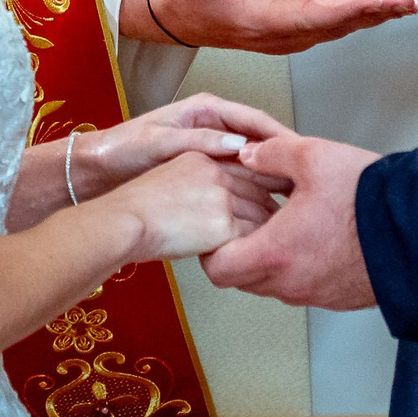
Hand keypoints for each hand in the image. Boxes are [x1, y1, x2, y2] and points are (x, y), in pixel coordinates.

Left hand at [71, 95, 292, 200]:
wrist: (98, 172)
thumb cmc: (122, 150)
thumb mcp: (160, 142)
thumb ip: (199, 142)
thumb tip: (239, 146)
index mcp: (205, 109)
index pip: (254, 119)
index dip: (279, 136)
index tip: (300, 152)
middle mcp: (213, 125)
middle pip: (258, 140)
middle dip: (282, 157)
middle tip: (306, 178)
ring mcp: (211, 148)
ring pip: (251, 161)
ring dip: (271, 175)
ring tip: (294, 194)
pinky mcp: (206, 170)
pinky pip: (238, 176)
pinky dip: (253, 188)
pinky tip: (266, 205)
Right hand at [102, 152, 278, 262]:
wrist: (125, 222)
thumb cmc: (138, 208)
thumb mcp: (171, 178)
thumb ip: (199, 181)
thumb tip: (216, 203)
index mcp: (204, 158)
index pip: (250, 167)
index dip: (268, 183)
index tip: (281, 194)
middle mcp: (217, 172)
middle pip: (261, 190)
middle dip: (276, 208)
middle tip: (292, 223)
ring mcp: (222, 196)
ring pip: (261, 215)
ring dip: (272, 232)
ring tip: (280, 245)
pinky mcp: (222, 224)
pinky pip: (253, 238)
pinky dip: (260, 249)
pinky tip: (262, 258)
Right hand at [118, 0, 415, 52]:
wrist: (174, 13)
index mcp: (257, 22)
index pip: (310, 17)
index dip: (348, 11)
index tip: (381, 3)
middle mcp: (277, 35)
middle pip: (333, 27)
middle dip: (373, 16)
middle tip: (409, 3)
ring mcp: (285, 36)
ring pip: (336, 28)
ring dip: (370, 17)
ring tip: (404, 4)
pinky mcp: (288, 29)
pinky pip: (329, 24)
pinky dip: (356, 15)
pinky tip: (376, 5)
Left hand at [202, 132, 377, 309]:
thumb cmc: (368, 199)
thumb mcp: (313, 157)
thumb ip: (271, 154)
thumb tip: (249, 155)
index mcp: (276, 253)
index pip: (218, 269)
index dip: (210, 248)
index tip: (217, 229)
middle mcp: (292, 283)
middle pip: (242, 279)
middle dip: (238, 251)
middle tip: (248, 222)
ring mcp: (316, 294)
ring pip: (273, 285)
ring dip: (269, 259)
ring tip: (283, 224)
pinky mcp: (339, 297)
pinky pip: (303, 287)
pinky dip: (297, 266)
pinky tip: (312, 236)